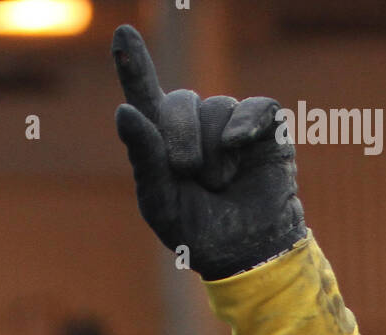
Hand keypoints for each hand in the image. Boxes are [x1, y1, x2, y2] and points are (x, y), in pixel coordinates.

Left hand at [112, 24, 304, 279]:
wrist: (246, 251)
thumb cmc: (198, 231)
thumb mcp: (160, 203)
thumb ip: (143, 158)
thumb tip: (123, 110)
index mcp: (163, 142)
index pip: (145, 96)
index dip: (134, 64)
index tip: (121, 33)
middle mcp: (195, 124)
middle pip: (180, 101)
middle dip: (180, 137)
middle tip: (188, 174)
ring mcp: (230, 121)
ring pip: (217, 107)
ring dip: (215, 151)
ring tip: (219, 183)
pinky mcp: (265, 125)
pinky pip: (254, 107)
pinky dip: (245, 126)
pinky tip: (241, 147)